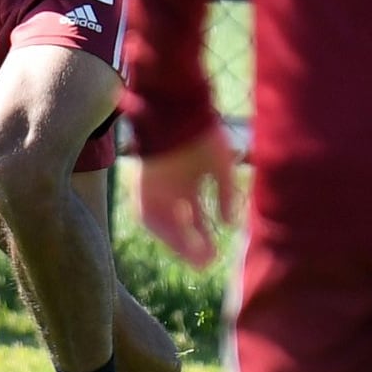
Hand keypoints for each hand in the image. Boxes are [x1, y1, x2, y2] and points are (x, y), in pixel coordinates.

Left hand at [136, 127, 236, 268]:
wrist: (175, 108)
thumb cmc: (200, 133)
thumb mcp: (220, 165)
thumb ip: (225, 193)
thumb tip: (230, 225)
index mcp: (190, 183)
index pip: (196, 219)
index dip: (205, 237)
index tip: (215, 255)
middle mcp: (171, 190)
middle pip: (180, 226)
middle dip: (192, 246)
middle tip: (206, 263)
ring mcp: (155, 188)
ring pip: (165, 224)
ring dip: (178, 242)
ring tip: (195, 255)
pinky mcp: (141, 185)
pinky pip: (147, 213)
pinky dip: (161, 225)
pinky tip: (180, 235)